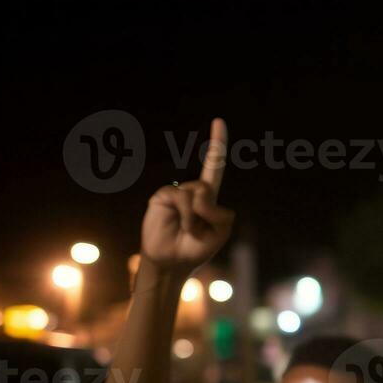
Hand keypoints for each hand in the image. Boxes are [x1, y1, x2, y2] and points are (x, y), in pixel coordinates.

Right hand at [140, 118, 233, 274]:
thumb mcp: (220, 232)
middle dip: (209, 212)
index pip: (214, 166)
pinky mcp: (162, 196)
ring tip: (189, 230)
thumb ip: (220, 212)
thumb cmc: (197, 247)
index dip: (217, 144)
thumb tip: (198, 194)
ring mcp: (175, 192)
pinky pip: (182, 199)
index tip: (219, 121)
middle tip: (200, 230)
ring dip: (197, 217)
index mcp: (208, 196)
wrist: (172, 262)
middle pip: (209, 188)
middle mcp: (191, 190)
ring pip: (197, 194)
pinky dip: (187, 216)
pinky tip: (182, 226)